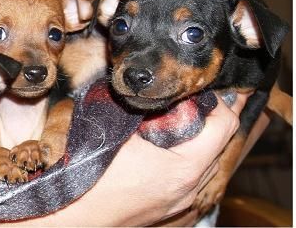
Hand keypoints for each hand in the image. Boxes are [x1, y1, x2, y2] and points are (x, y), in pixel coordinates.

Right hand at [104, 91, 246, 225]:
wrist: (76, 217)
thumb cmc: (93, 180)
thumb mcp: (117, 132)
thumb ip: (142, 108)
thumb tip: (152, 87)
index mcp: (184, 169)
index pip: (224, 126)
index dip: (218, 102)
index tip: (201, 88)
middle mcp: (189, 189)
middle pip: (219, 145)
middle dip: (208, 118)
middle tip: (190, 97)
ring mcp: (180, 202)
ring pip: (206, 164)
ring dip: (198, 139)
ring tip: (177, 119)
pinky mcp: (167, 208)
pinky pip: (190, 178)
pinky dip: (185, 157)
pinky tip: (164, 146)